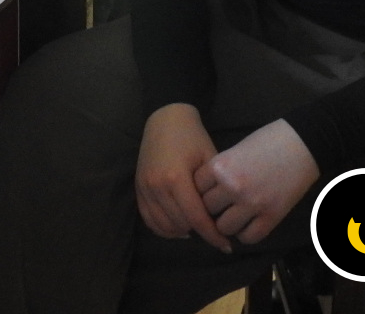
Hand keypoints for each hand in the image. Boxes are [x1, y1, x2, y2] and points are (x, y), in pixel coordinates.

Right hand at [135, 104, 232, 251]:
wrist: (166, 118)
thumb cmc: (193, 136)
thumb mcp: (209, 159)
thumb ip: (213, 189)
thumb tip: (222, 218)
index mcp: (176, 178)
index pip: (196, 218)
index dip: (213, 235)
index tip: (226, 246)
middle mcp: (157, 186)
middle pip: (181, 224)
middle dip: (200, 232)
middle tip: (214, 232)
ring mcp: (145, 188)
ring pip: (164, 226)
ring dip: (182, 231)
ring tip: (197, 229)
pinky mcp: (138, 188)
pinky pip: (148, 219)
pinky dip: (163, 228)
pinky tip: (178, 227)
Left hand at [193, 119, 318, 243]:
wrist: (302, 144)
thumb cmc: (268, 140)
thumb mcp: (236, 149)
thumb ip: (221, 170)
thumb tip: (207, 191)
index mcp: (221, 166)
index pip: (196, 188)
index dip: (201, 190)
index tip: (209, 190)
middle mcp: (233, 186)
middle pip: (207, 209)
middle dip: (212, 207)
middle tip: (221, 204)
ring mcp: (252, 204)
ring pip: (224, 228)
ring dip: (228, 223)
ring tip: (235, 216)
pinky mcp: (271, 217)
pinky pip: (249, 237)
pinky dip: (246, 233)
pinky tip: (249, 224)